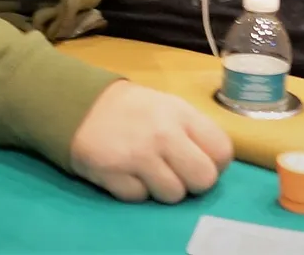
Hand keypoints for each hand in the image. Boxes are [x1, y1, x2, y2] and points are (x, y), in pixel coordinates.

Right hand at [70, 80, 232, 202]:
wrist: (80, 105)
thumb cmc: (134, 110)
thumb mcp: (169, 107)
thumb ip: (194, 131)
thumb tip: (215, 163)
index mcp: (181, 114)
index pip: (222, 151)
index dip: (215, 163)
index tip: (200, 161)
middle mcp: (164, 134)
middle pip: (203, 179)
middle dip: (193, 182)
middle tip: (177, 173)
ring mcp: (138, 155)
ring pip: (173, 194)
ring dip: (163, 188)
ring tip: (149, 171)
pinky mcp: (114, 174)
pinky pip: (140, 198)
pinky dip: (136, 190)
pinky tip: (127, 173)